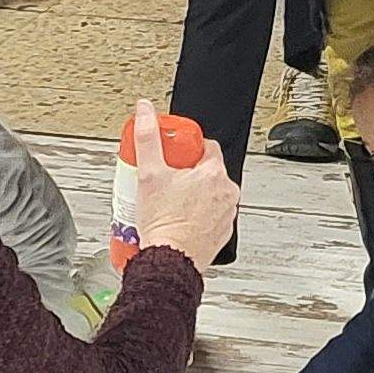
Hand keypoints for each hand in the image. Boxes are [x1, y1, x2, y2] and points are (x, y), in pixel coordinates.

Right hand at [125, 99, 240, 258]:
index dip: (185, 148)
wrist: (170, 262)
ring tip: (168, 201)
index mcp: (215, 174)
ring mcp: (227, 214)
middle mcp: (227, 193)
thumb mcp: (149, 173)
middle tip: (164, 180)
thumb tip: (145, 110)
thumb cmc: (164, 223)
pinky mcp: (221, 233)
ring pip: (209, 194)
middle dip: (185, 173)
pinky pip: (210, 215)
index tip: (171, 155)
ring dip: (192, 194)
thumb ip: (147, 137)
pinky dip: (197, 214)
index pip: (205, 147)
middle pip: (206, 171)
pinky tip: (178, 218)